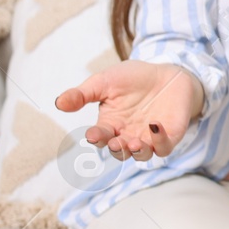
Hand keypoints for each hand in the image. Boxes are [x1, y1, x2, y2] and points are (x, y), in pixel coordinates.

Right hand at [55, 60, 202, 161]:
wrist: (168, 72)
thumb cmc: (134, 78)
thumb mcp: (105, 82)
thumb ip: (83, 94)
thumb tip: (59, 103)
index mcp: (110, 125)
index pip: (99, 137)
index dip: (95, 138)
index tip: (92, 134)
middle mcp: (128, 135)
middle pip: (118, 151)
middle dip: (115, 149)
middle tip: (114, 142)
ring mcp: (149, 137)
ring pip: (141, 155)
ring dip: (136, 152)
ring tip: (134, 142)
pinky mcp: (170, 135)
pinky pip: (164, 147)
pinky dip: (160, 141)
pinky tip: (156, 126)